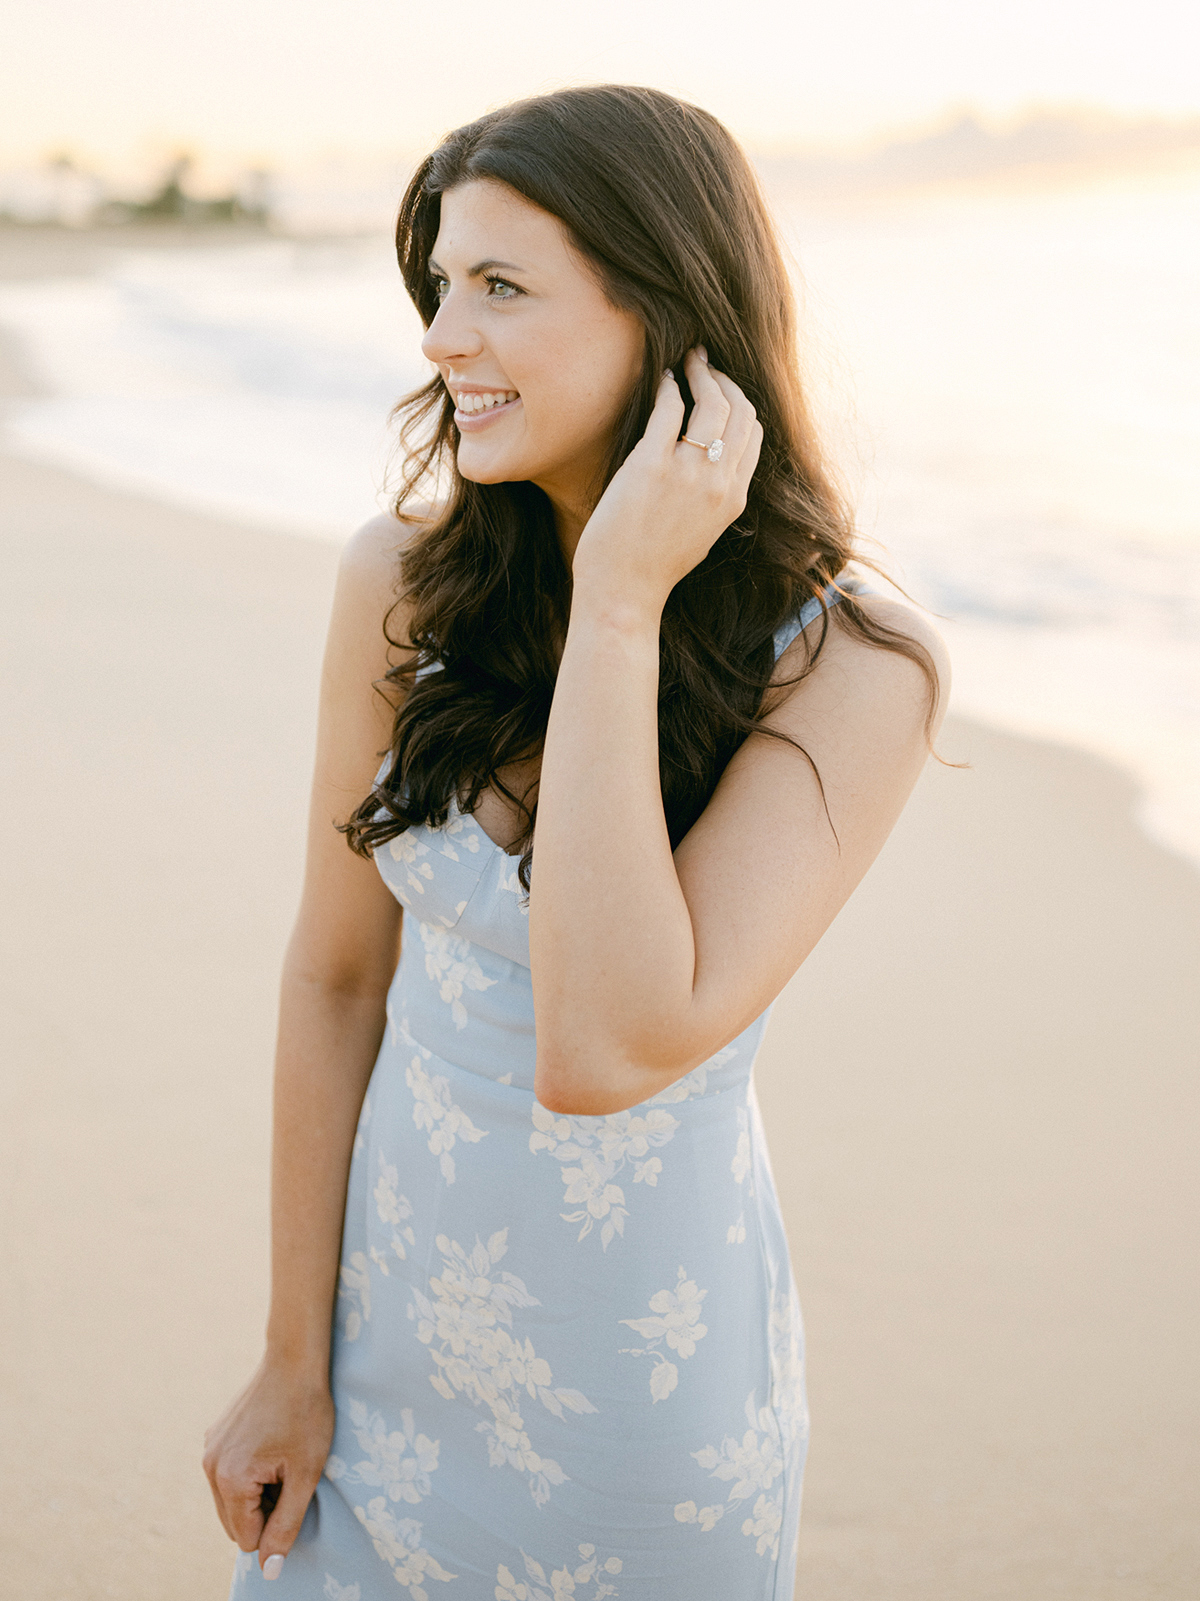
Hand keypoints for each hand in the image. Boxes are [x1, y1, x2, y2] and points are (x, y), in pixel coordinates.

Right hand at [202, 1358, 334, 1574]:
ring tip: (281, 1457)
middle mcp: (210, 1467)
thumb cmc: (307, 1414)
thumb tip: (269, 1571)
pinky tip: (270, 1442)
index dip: (277, 1522)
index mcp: (231, 1480)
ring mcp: (208, 1450)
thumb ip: (286, 1526)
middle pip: (235, 1523)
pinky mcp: (213, 1437)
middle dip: (264, 1510)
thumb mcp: (306, 1474)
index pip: (248, 1539)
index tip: (294, 1487)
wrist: (295, 1360)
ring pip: (231, 1501)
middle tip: (289, 1473)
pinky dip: (248, 1473)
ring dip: (257, 1492)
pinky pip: (228, 1475)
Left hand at [571, 347, 762, 617]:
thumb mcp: (702, 532)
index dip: (740, 402)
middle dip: (725, 379)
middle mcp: (718, 482)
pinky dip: (668, 387)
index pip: (753, 433)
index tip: (722, 389)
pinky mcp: (651, 465)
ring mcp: (686, 472)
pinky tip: (661, 380)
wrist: (623, 592)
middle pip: (739, 410)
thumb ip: (714, 497)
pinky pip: (669, 410)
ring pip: (712, 402)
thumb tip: (714, 467)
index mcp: (733, 498)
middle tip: (704, 364)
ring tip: (686, 361)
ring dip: (701, 373)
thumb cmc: (653, 566)